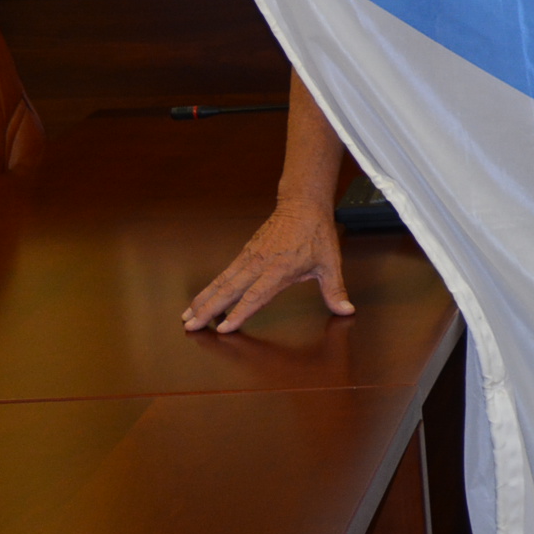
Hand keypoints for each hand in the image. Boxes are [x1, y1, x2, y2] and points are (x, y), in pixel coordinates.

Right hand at [182, 200, 351, 333]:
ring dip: (203, 299)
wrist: (302, 205)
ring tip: (186, 316)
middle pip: (229, 290)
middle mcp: (259, 264)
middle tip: (190, 326)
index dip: (239, 313)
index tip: (224, 329)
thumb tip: (347, 310)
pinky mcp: (245, 252)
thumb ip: (335, 289)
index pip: (255, 296)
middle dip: (208, 309)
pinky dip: (211, 287)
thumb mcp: (330, 263)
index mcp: (279, 270)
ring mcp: (249, 257)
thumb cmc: (317, 234)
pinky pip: (225, 273)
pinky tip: (202, 299)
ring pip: (221, 281)